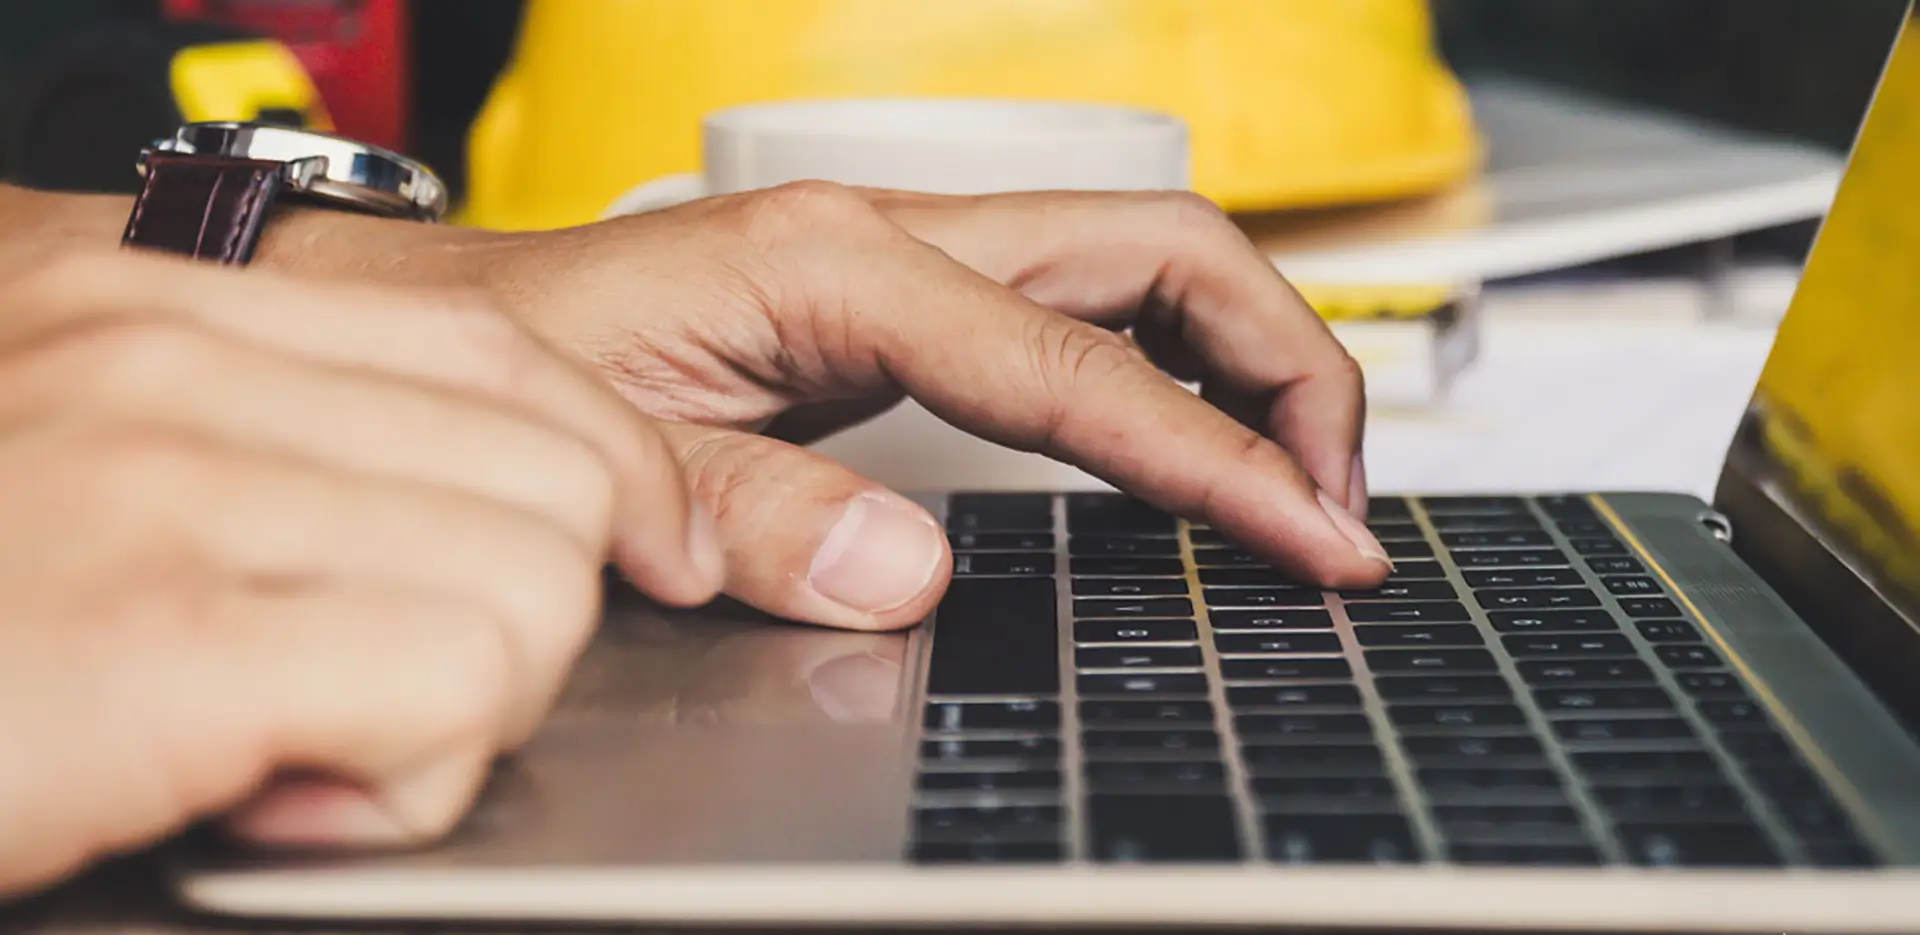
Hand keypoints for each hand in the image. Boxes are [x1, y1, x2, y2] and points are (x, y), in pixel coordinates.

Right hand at [0, 248, 720, 894]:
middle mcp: (161, 357)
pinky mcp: (160, 629)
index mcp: (148, 304)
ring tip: (323, 748)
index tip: (649, 550)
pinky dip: (411, 780)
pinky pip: (456, 680)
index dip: (613, 467)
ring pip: (541, 580)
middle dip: (534, 617)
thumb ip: (250, 448)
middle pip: (557, 472)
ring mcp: (161, 477)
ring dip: (470, 710)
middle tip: (394, 694)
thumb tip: (433, 505)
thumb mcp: (73, 462)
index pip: (492, 347)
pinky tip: (297, 793)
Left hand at [433, 183, 1391, 628]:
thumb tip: (912, 572)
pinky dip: (1171, 370)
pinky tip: (1189, 442)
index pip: (1082, 365)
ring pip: (1146, 265)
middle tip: (1335, 502)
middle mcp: (899, 238)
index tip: (1312, 536)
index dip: (1217, 457)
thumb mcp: (617, 454)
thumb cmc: (520, 365)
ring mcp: (915, 259)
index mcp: (840, 266)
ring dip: (1247, 358)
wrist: (461, 329)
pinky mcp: (914, 302)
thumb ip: (754, 514)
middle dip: (1288, 364)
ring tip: (1293, 481)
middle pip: (1166, 251)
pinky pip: (1088, 310)